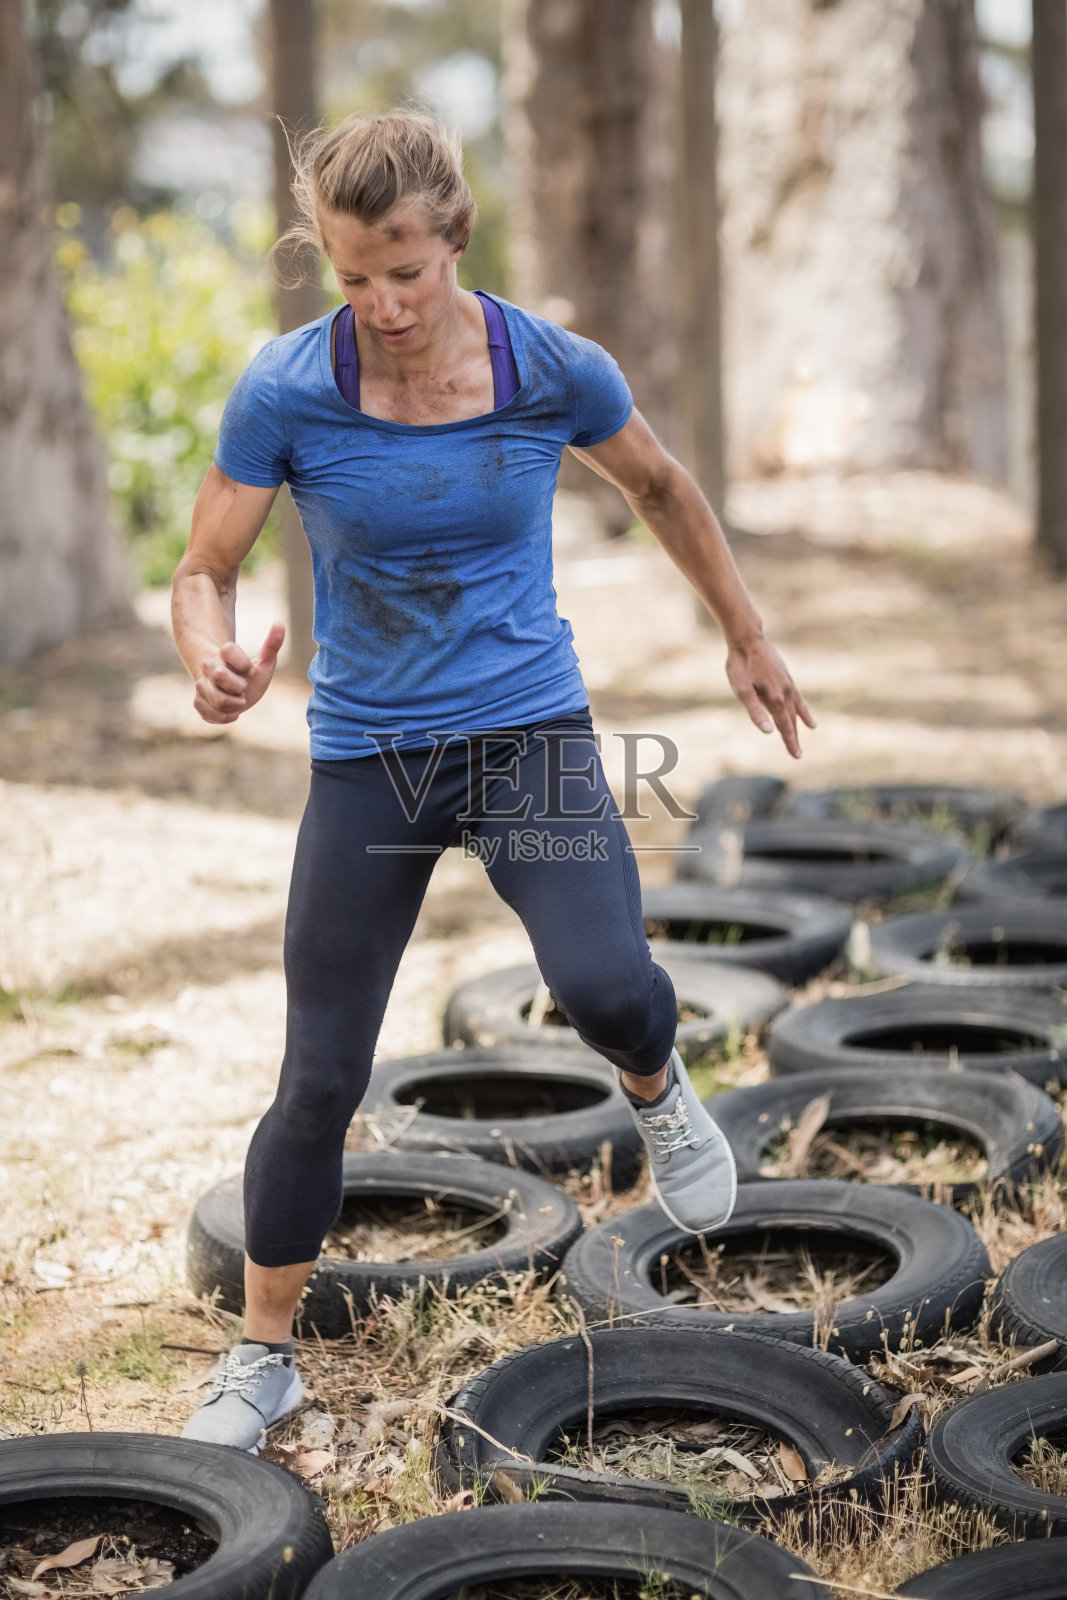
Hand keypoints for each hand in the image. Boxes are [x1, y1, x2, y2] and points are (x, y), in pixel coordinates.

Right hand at [192, 622, 285, 724]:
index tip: (251, 670)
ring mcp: (202, 685)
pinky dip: (224, 717)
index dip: (243, 663)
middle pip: (220, 675)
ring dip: (234, 705)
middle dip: (238, 686)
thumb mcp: (264, 663)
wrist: (235, 694)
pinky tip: (231, 713)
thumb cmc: (250, 677)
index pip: (228, 648)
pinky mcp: (198, 702)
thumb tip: (280, 623)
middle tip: (243, 689)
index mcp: (224, 655)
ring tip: (238, 702)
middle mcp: (209, 668)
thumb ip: (272, 644)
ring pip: (217, 699)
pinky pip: (208, 713)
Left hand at [725, 635, 815, 758]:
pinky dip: (803, 706)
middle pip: (791, 719)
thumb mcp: (742, 690)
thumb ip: (755, 711)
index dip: (790, 742)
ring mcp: (788, 683)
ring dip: (800, 722)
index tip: (796, 756)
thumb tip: (769, 731)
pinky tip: (806, 711)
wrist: (747, 639)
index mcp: (775, 698)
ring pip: (796, 708)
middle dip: (794, 737)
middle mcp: (785, 692)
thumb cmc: (740, 665)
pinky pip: (797, 696)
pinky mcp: (786, 676)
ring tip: (810, 730)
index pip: (785, 726)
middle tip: (798, 754)